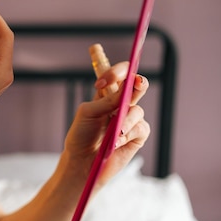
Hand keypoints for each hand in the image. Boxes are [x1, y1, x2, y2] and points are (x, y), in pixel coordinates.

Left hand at [63, 62, 150, 186]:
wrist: (83, 163)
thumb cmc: (81, 136)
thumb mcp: (88, 113)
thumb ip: (106, 101)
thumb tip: (127, 91)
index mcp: (104, 93)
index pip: (112, 72)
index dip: (109, 65)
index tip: (97, 58)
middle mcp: (119, 103)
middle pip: (134, 84)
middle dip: (136, 81)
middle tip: (135, 81)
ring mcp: (130, 118)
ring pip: (137, 108)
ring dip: (125, 119)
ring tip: (113, 133)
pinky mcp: (137, 134)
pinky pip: (140, 127)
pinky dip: (128, 133)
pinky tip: (116, 142)